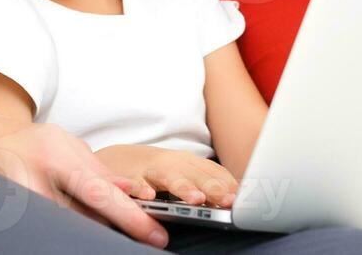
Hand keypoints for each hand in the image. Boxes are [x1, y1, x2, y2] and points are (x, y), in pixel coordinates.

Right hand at [0, 109, 168, 247]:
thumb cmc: (35, 144)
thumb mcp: (69, 146)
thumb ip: (99, 170)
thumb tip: (131, 191)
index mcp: (55, 156)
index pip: (98, 193)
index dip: (129, 216)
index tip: (154, 234)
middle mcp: (33, 177)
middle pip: (78, 220)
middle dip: (106, 232)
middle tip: (129, 241)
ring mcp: (14, 198)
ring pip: (60, 228)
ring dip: (82, 234)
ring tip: (92, 229)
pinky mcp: (3, 215)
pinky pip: (43, 228)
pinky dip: (60, 232)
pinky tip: (68, 233)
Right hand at [96, 144, 239, 208]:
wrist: (118, 159)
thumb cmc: (157, 170)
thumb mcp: (183, 172)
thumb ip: (205, 182)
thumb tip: (235, 195)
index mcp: (188, 163)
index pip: (213, 172)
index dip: (228, 184)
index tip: (243, 198)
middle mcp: (172, 164)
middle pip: (195, 175)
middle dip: (212, 188)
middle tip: (227, 200)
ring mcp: (150, 170)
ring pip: (169, 178)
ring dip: (183, 187)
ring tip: (196, 200)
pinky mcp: (128, 178)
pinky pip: (134, 184)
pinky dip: (141, 189)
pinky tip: (149, 196)